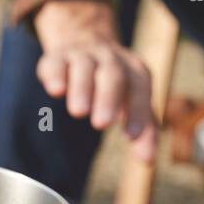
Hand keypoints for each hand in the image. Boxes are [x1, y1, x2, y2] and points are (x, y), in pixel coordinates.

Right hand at [33, 0, 156, 161]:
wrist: (87, 42)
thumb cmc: (116, 84)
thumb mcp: (133, 101)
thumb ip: (144, 131)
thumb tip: (148, 161)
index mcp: (133, 70)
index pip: (139, 88)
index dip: (137, 110)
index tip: (131, 136)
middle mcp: (110, 59)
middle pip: (112, 74)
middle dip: (108, 98)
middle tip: (102, 124)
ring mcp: (82, 56)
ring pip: (83, 67)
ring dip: (81, 88)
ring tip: (79, 112)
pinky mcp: (57, 57)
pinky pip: (56, 62)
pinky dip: (55, 74)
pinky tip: (56, 90)